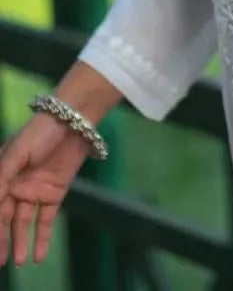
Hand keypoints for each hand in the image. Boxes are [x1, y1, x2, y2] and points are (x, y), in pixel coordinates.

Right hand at [0, 113, 90, 266]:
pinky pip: (45, 219)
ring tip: (20, 261)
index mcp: (3, 175)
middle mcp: (16, 186)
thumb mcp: (16, 153)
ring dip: (21, 241)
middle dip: (2, 240)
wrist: (74, 122)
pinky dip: (42, 237)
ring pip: (24, 222)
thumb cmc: (40, 133)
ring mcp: (35, 190)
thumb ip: (1, 179)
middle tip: (2, 262)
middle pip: (6, 218)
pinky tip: (39, 255)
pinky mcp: (54, 193)